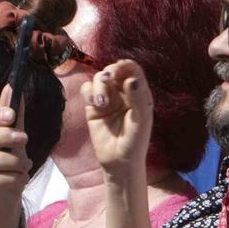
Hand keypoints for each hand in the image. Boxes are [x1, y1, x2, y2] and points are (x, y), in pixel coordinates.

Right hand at [0, 92, 30, 227]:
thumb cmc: (4, 176)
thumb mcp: (11, 147)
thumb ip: (12, 121)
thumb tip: (13, 88)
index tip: (11, 115)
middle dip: (3, 135)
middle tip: (23, 139)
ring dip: (12, 161)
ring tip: (25, 166)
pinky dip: (10, 178)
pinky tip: (20, 179)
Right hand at [82, 60, 152, 183]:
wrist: (119, 162)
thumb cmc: (135, 142)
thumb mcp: (141, 121)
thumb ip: (137, 99)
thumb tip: (131, 79)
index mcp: (138, 93)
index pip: (132, 69)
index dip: (125, 65)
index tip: (118, 69)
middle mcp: (122, 93)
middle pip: (113, 70)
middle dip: (109, 72)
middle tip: (107, 78)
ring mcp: (107, 99)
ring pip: (98, 78)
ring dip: (98, 85)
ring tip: (101, 102)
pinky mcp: (92, 107)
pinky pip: (87, 90)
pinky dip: (88, 92)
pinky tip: (94, 104)